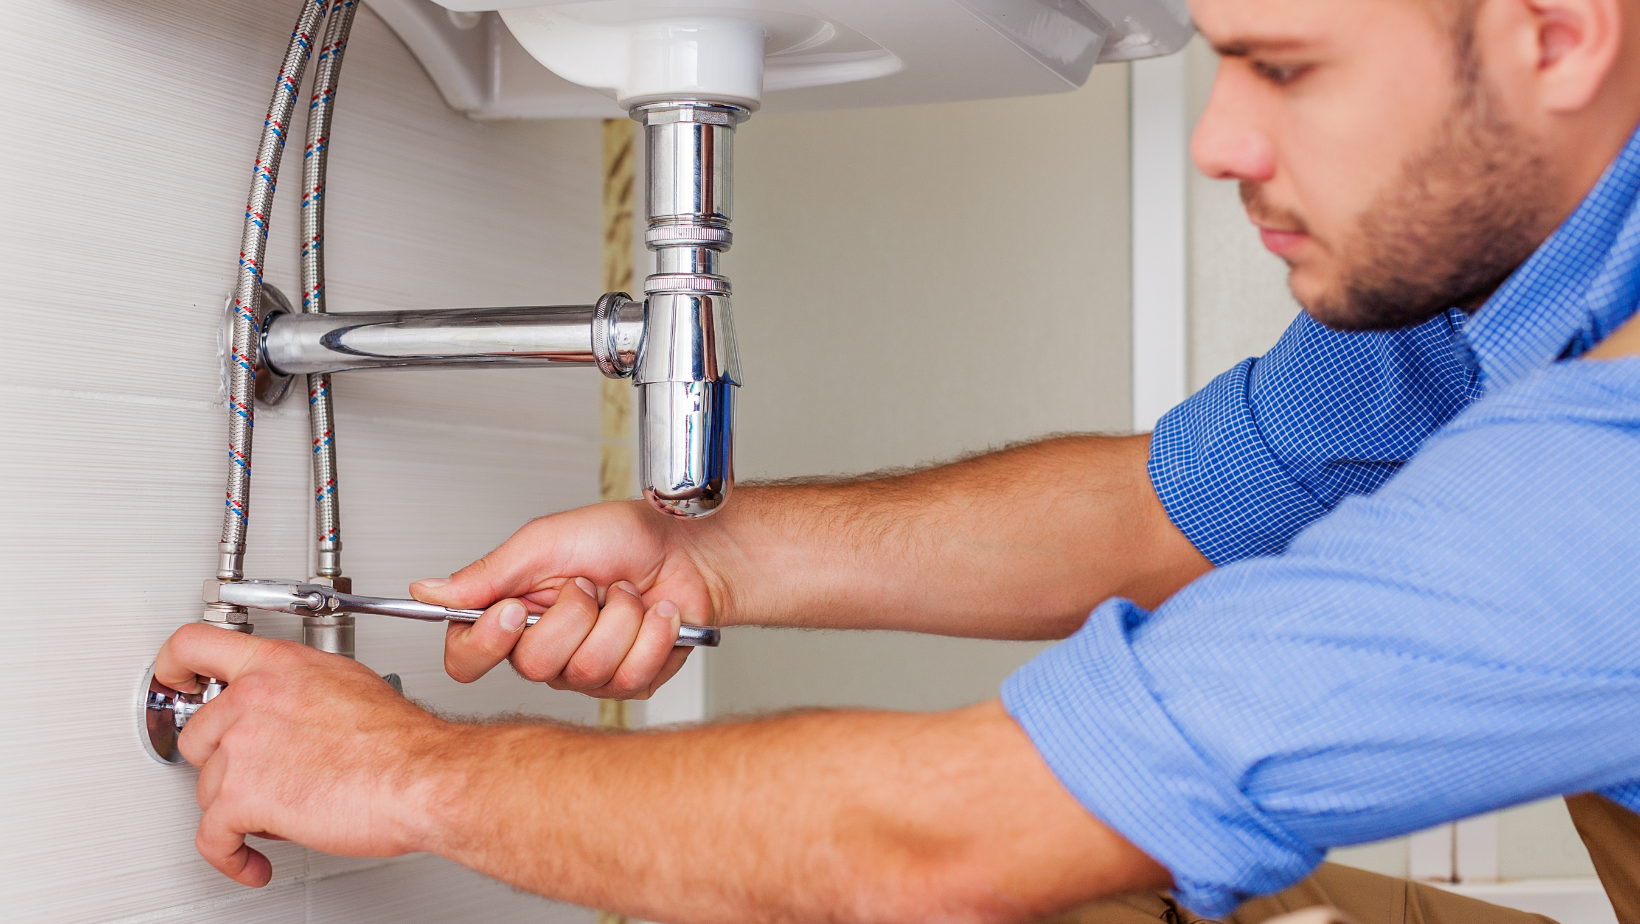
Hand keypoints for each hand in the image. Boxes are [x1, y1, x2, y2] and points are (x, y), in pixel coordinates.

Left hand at [154, 624, 450, 885]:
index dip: (172, 667)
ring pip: (207, 790)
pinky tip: (249, 859)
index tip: (173, 682)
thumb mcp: (349, 683)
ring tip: (277, 816)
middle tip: (252, 776)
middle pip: (198, 735)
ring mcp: (243, 747)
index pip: (194, 645)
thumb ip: (303, 686)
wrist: (422, 777)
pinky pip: (213, 837)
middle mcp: (253, 698)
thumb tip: (292, 701)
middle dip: (223, 763)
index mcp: (278, 665)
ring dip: (237, 810)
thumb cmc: (401, 741)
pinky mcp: (242, 797)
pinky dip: (229, 856)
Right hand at [412, 500, 722, 696]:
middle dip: (574, 615)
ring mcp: (588, 670)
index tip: (513, 612)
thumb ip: (486, 574)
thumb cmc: (624, 537)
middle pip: (533, 666)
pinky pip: (632, 677)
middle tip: (590, 584)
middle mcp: (547, 648)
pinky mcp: (631, 681)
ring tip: (628, 592)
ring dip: (619, 619)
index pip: (467, 656)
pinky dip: (653, 633)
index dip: (485, 644)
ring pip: (587, 671)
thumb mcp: (546, 541)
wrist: (690, 548)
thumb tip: (426, 591)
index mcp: (515, 612)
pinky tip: (657, 614)